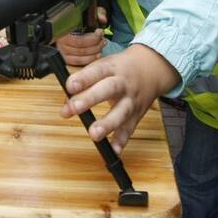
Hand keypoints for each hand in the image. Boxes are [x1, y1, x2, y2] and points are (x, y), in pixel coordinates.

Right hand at [54, 6, 108, 65]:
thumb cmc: (80, 20)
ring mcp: (61, 50)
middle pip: (80, 48)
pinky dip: (89, 59)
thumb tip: (102, 19)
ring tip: (101, 47)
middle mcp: (60, 40)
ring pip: (80, 56)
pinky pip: (77, 62)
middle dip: (96, 45)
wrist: (70, 25)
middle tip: (103, 41)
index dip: (93, 38)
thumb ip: (97, 13)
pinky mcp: (65, 57)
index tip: (100, 32)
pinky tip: (96, 55)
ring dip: (94, 52)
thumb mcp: (90, 13)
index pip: (79, 39)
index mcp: (64, 28)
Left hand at [60, 44, 179, 152]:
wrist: (151, 68)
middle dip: (91, 99)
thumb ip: (82, 84)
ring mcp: (131, 100)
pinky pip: (129, 129)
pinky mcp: (136, 115)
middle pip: (108, 89)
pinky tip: (113, 150)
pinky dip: (121, 141)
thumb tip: (66, 108)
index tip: (70, 86)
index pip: (96, 71)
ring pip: (121, 112)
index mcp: (111, 68)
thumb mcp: (102, 67)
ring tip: (94, 134)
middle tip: (74, 108)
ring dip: (107, 124)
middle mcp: (122, 83)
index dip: (83, 78)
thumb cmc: (119, 69)